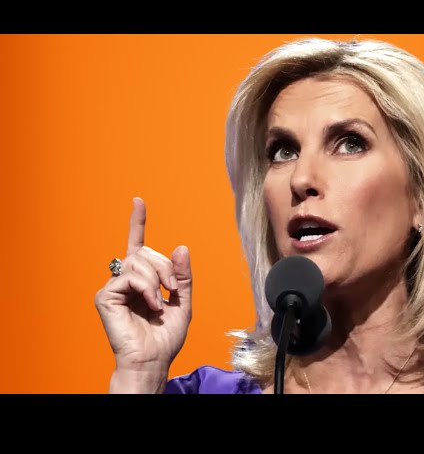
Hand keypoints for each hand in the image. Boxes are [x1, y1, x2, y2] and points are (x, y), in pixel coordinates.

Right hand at [94, 197, 191, 389]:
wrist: (153, 359)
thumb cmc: (165, 336)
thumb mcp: (182, 301)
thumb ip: (182, 275)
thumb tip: (180, 246)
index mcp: (142, 279)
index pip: (138, 244)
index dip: (137, 222)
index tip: (138, 201)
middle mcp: (125, 279)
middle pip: (146, 252)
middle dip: (166, 268)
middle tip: (172, 289)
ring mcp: (113, 287)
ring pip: (138, 261)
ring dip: (157, 280)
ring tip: (159, 303)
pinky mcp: (104, 296)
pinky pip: (129, 277)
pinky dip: (146, 289)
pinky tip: (151, 305)